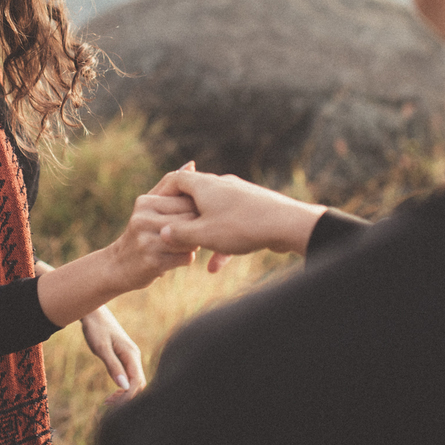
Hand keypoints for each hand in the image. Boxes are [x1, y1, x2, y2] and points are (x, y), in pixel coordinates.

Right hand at [36, 166, 199, 326]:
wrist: (117, 266)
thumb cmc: (141, 232)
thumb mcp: (150, 206)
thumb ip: (170, 186)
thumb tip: (192, 164)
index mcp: (145, 202)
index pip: (186, 199)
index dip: (198, 210)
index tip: (194, 218)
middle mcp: (143, 219)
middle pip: (190, 218)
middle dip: (197, 227)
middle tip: (192, 233)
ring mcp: (147, 241)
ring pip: (190, 238)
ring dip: (193, 244)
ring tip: (183, 245)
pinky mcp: (152, 262)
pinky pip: (186, 257)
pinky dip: (186, 259)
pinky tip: (176, 258)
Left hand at [80, 305, 145, 404]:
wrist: (94, 313)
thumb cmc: (96, 329)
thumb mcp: (102, 348)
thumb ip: (113, 366)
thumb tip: (123, 386)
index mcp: (131, 354)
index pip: (137, 382)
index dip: (128, 396)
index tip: (113, 404)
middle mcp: (135, 356)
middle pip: (139, 384)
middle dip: (127, 397)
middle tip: (108, 403)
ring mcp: (131, 357)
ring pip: (135, 381)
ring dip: (125, 394)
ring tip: (108, 400)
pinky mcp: (126, 357)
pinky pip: (130, 376)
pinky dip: (123, 387)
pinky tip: (112, 392)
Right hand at [152, 171, 326, 257]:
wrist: (288, 224)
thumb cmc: (242, 227)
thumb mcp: (203, 234)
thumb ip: (178, 234)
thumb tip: (161, 233)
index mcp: (205, 185)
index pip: (175, 179)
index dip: (162, 193)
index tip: (156, 210)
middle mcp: (220, 185)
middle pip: (193, 196)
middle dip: (183, 218)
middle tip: (173, 235)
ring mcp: (238, 195)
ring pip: (212, 213)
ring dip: (203, 234)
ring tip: (196, 253)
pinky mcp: (253, 208)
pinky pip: (230, 223)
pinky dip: (221, 241)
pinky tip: (217, 265)